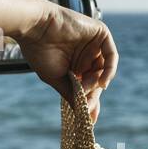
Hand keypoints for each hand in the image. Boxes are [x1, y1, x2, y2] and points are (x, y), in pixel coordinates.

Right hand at [15, 0, 117, 122]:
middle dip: (93, 96)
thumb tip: (83, 114)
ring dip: (96, 84)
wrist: (36, 28)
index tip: (89, 120)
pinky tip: (102, 83)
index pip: (87, 87)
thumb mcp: (57, 79)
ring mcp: (94, 45)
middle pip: (97, 80)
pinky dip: (109, 71)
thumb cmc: (40, 52)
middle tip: (87, 109)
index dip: (90, 103)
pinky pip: (111, 56)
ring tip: (85, 91)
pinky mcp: (101, 34)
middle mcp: (86, 56)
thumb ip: (71, 94)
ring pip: (104, 70)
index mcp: (74, 66)